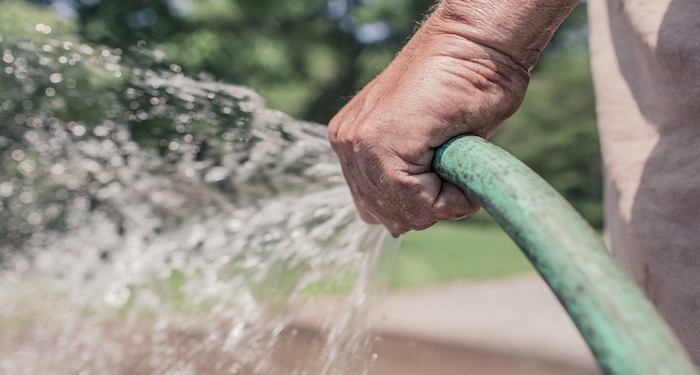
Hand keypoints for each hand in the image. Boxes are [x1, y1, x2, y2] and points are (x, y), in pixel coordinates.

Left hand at [328, 6, 531, 236]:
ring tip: (456, 159)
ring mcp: (357, 142)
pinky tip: (459, 161)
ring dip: (441, 201)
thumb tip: (396, 226)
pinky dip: (450, 197)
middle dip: (428, 206)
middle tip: (453, 167)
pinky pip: (416, 203)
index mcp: (353, 142)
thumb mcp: (430, 145)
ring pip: (402, 213)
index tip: (447, 170)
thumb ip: (407, 179)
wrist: (477, 44)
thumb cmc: (466, 86)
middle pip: (387, 215)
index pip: (378, 206)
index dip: (422, 204)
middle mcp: (347, 143)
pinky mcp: (377, 143)